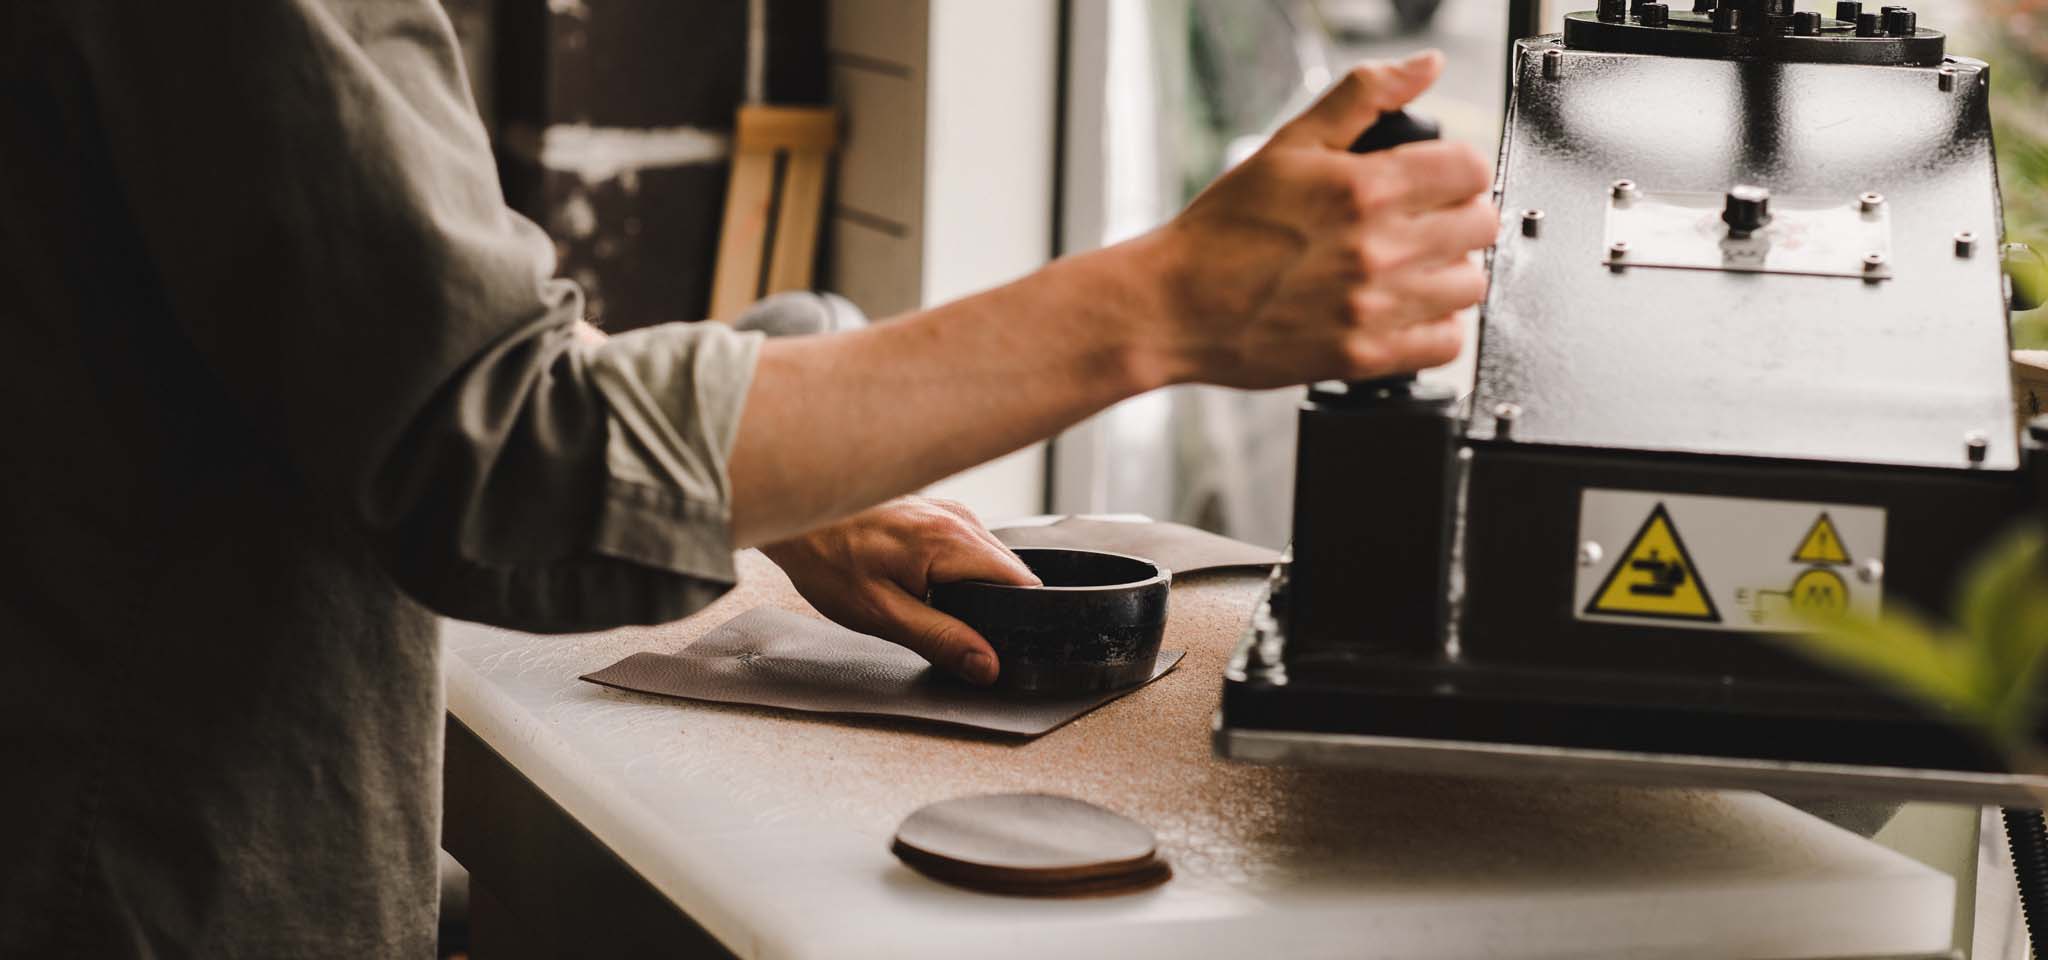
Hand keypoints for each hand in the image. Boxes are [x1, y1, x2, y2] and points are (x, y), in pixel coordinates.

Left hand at [760, 497, 1038, 684]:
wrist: (793, 518)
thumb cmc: (827, 559)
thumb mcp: (883, 615)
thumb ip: (942, 639)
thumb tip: (986, 664)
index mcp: (952, 541)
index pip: (1022, 583)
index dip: (1016, 618)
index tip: (993, 641)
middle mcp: (958, 518)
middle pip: (1008, 572)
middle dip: (991, 606)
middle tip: (944, 624)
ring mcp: (948, 510)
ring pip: (989, 560)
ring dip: (971, 587)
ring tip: (925, 601)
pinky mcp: (936, 512)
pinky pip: (967, 547)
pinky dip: (955, 570)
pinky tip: (919, 581)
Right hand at [1142, 49, 1496, 388]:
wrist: (1173, 306)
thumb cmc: (1222, 230)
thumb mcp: (1288, 145)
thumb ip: (1363, 96)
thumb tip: (1424, 66)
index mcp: (1364, 188)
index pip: (1471, 168)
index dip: (1459, 169)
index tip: (1438, 180)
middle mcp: (1378, 248)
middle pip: (1481, 225)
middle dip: (1458, 217)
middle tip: (1424, 222)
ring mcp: (1374, 307)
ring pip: (1470, 284)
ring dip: (1448, 272)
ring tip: (1411, 268)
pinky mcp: (1365, 355)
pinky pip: (1445, 342)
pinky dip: (1434, 326)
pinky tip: (1403, 309)